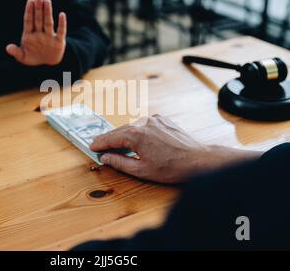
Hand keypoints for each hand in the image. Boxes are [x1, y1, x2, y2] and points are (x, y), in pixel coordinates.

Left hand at [6, 0, 66, 65]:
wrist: (47, 63)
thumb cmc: (33, 57)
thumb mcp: (23, 57)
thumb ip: (16, 52)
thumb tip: (8, 48)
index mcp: (29, 35)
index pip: (29, 20)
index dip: (29, 11)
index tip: (30, 0)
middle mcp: (39, 33)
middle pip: (38, 19)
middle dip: (38, 7)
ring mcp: (49, 37)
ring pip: (48, 22)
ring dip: (48, 12)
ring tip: (47, 1)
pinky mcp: (58, 42)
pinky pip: (61, 31)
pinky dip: (62, 24)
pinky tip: (62, 14)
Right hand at [90, 115, 262, 182]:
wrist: (197, 159)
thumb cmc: (172, 167)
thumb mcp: (141, 170)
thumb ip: (120, 163)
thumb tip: (106, 158)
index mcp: (136, 134)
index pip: (111, 138)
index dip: (100, 143)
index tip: (92, 146)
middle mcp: (144, 122)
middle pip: (120, 131)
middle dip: (110, 139)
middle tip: (100, 146)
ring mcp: (155, 119)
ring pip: (133, 126)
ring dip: (125, 135)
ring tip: (117, 146)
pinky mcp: (163, 119)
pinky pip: (145, 124)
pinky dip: (138, 131)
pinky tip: (136, 140)